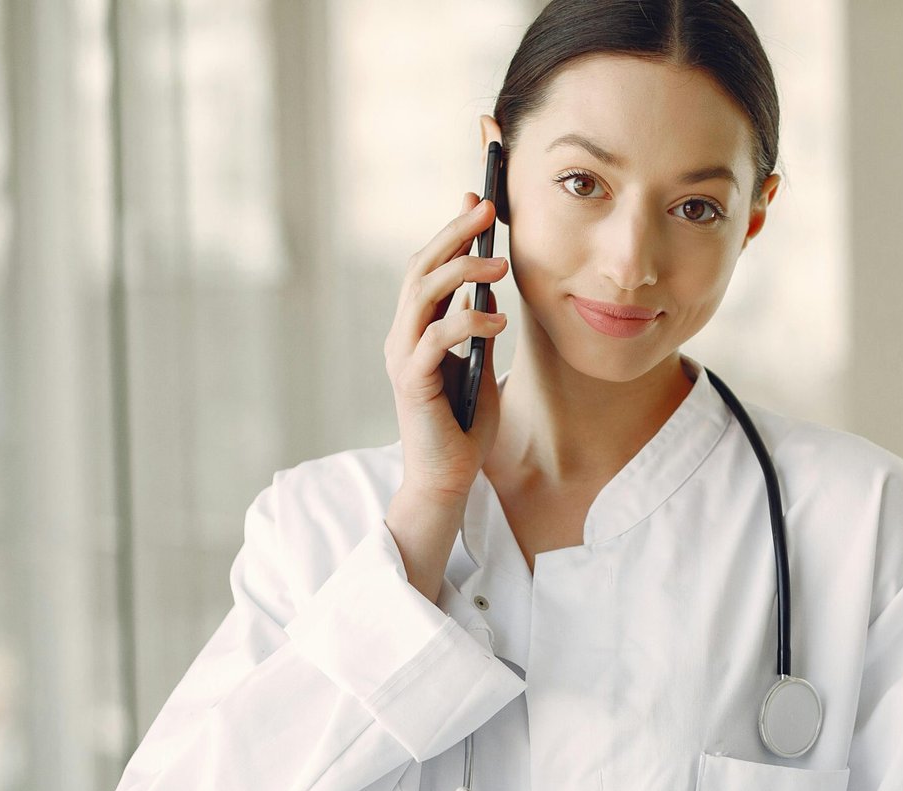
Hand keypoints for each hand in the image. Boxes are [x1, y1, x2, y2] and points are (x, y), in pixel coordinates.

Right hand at [384, 189, 510, 502]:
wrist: (448, 479)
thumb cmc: (464, 426)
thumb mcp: (480, 366)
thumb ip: (478, 329)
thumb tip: (489, 287)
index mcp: (415, 329)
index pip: (428, 268)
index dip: (450, 231)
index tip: (478, 199)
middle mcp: (401, 336)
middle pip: (420, 269)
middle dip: (454, 233)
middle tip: (488, 208)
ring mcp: (402, 357)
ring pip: (422, 295)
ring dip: (462, 271)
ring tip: (500, 263)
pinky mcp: (412, 383)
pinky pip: (436, 339)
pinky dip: (466, 322)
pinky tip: (497, 321)